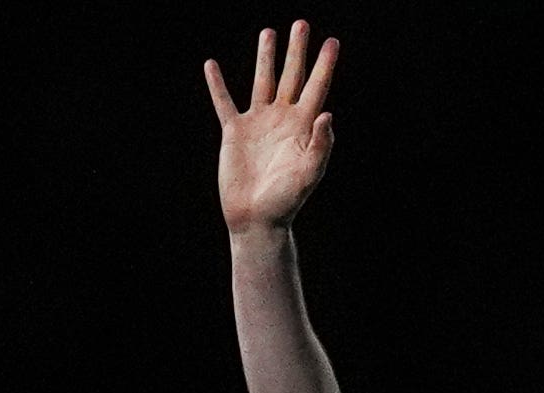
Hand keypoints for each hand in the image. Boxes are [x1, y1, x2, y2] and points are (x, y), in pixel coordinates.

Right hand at [205, 21, 340, 233]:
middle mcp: (282, 120)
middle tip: (301, 24)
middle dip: (297, 51)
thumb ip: (320, 145)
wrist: (257, 218)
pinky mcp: (234, 132)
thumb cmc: (287, 201)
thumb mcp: (309, 174)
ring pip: (262, 81)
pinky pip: (224, 102)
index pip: (316, 88)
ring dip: (265, 57)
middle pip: (291, 77)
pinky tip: (212, 65)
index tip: (332, 42)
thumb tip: (327, 114)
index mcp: (303, 128)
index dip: (324, 65)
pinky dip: (217, 84)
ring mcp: (258, 124)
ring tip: (268, 32)